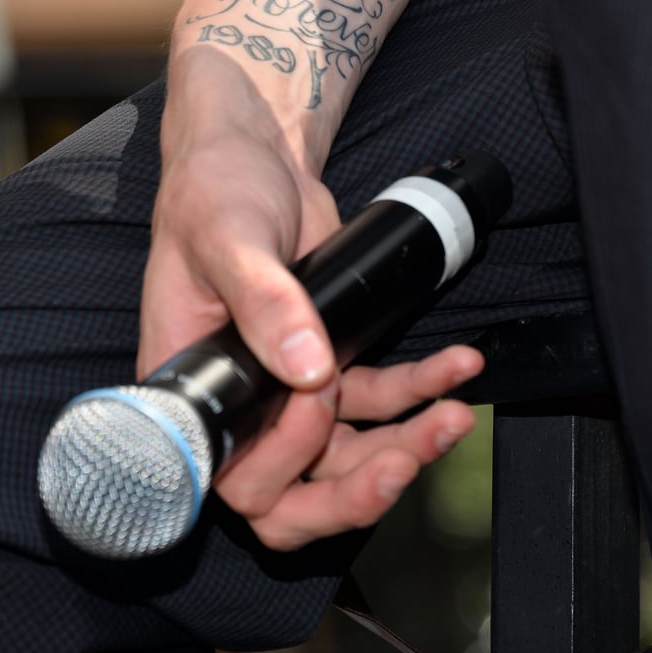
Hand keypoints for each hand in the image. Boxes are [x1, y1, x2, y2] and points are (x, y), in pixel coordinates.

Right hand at [139, 46, 482, 548]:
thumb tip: (306, 369)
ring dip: (407, 441)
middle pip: (298, 494)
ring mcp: (290, 390)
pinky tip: (456, 367)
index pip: (234, 479)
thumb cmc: (213, 192)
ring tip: (453, 412)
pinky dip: (422, 389)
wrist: (257, 157)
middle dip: (359, 488)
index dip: (285, 465)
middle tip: (407, 459)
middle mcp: (242, 405)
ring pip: (350, 454)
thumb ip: (262, 301)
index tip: (320, 404)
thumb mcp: (226, 238)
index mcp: (194, 392)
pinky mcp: (334, 363)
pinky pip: (381, 399)